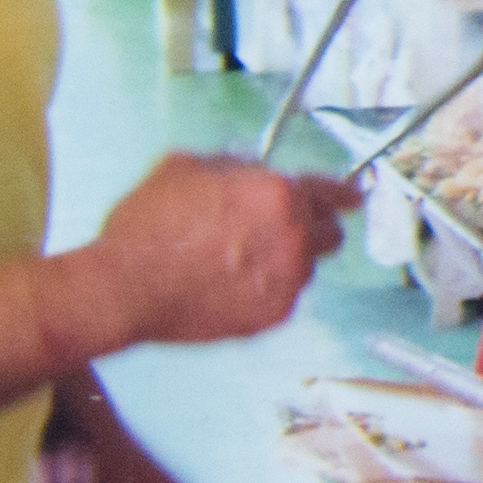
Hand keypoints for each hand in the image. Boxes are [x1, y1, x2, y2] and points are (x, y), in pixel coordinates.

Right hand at [77, 154, 357, 348]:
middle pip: (329, 234)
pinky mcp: (273, 316)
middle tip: (279, 231)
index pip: (331, 191)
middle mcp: (294, 237)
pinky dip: (264, 290)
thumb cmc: (149, 227)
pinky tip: (225, 284)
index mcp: (278, 194)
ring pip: (304, 268)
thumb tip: (249, 171)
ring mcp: (287, 281)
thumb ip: (234, 167)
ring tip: (234, 261)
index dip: (344, 194)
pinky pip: (282, 297)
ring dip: (284, 261)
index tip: (355, 197)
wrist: (126, 287)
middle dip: (310, 229)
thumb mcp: (187, 167)